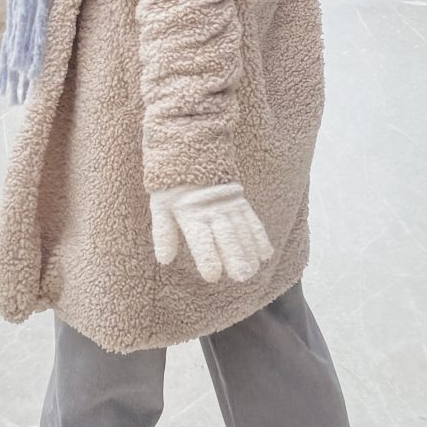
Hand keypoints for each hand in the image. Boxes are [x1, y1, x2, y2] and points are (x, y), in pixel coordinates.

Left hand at [149, 184, 273, 284]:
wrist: (190, 150)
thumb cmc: (172, 185)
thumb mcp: (160, 205)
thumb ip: (163, 233)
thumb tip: (164, 259)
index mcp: (190, 212)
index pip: (200, 238)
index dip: (207, 256)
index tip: (213, 275)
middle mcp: (211, 209)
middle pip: (225, 236)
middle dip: (234, 256)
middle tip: (241, 276)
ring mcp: (228, 204)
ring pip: (241, 230)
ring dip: (249, 250)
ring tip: (254, 270)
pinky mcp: (239, 200)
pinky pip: (252, 219)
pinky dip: (259, 236)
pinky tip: (265, 254)